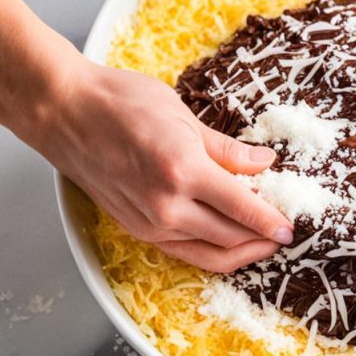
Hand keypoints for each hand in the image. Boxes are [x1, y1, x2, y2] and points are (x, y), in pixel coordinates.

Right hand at [32, 55, 292, 272]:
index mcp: (183, 171)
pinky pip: (183, 252)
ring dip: (240, 251)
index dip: (271, 221)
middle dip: (262, 240)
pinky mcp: (135, 228)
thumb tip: (264, 163)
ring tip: (262, 241)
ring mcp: (148, 222)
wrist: (64, 111)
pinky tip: (227, 240)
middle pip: (230, 238)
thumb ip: (226, 149)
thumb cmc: (120, 102)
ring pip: (208, 253)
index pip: (242, 208)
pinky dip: (211, 251)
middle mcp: (166, 205)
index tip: (291, 227)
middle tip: (283, 232)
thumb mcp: (183, 116)